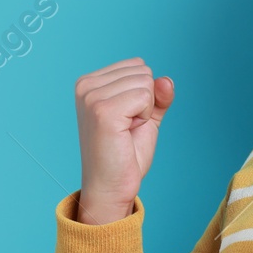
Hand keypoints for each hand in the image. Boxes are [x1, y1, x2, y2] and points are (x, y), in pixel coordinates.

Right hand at [72, 58, 174, 224]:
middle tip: (127, 128)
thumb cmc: (124, 154)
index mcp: (89, 82)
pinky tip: (126, 133)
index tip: (126, 119)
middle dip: (145, 102)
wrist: (111, 187)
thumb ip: (157, 95)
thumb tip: (166, 80)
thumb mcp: (145, 116)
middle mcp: (85, 85)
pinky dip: (144, 117)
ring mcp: (92, 97)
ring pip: (146, 82)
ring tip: (125, 131)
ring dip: (144, 111)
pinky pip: (145, 96)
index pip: (137, 65)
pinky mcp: (103, 111)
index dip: (143, 95)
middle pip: (143, 71)